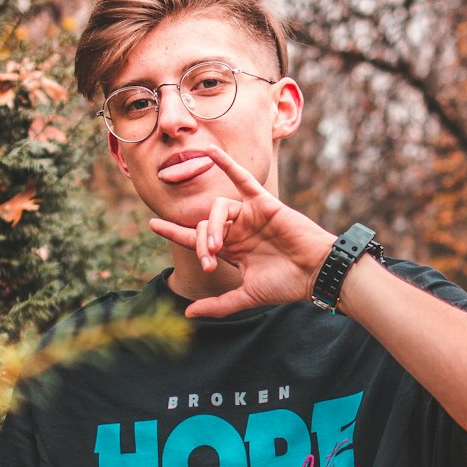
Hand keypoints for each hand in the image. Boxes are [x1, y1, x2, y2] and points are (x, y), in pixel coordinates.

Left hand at [149, 145, 334, 317]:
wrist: (314, 273)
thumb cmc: (285, 285)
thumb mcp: (246, 296)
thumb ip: (218, 305)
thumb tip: (188, 314)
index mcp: (233, 250)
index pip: (196, 237)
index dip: (174, 232)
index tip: (153, 224)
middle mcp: (238, 230)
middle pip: (204, 226)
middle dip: (200, 244)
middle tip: (210, 263)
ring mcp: (249, 215)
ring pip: (218, 209)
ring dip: (212, 227)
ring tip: (218, 248)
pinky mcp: (263, 203)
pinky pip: (242, 178)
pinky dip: (227, 164)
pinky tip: (211, 152)